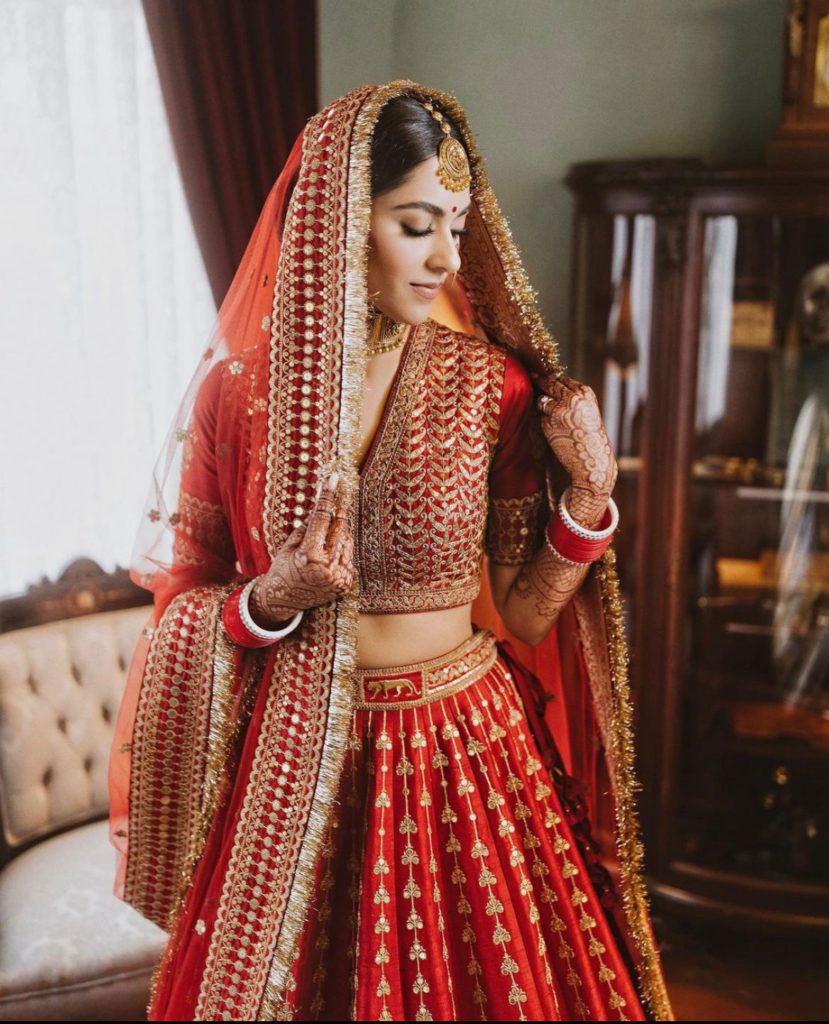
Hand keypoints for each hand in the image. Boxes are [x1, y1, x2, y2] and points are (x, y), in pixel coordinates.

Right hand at [249, 471, 355, 626]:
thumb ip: (308, 525)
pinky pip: (348, 557)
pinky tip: (330, 551)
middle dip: (338, 512)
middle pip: (340, 528)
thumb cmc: (282, 569)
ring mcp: (339, 577)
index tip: (333, 480)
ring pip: (347, 541)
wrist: (283, 601)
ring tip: (327, 532)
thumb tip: (324, 504)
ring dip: (340, 531)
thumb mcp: (290, 545)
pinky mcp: (346, 584)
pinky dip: (341, 549)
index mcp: (310, 556)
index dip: (328, 497)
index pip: (323, 518)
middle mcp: (328, 568)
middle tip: (338, 498)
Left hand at [531, 373, 616, 497]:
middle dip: (539, 380)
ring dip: (542, 406)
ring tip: (556, 420)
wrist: (592, 459)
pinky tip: (557, 433)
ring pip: (542, 400)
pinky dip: (545, 423)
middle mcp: (572, 397)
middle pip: (550, 383)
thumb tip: (552, 384)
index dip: (551, 377)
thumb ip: (574, 397)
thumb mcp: (587, 410)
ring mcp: (559, 408)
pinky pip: (541, 417)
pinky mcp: (549, 422)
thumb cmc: (589, 436)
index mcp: (584, 393)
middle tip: (531, 375)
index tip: (542, 374)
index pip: (563, 379)